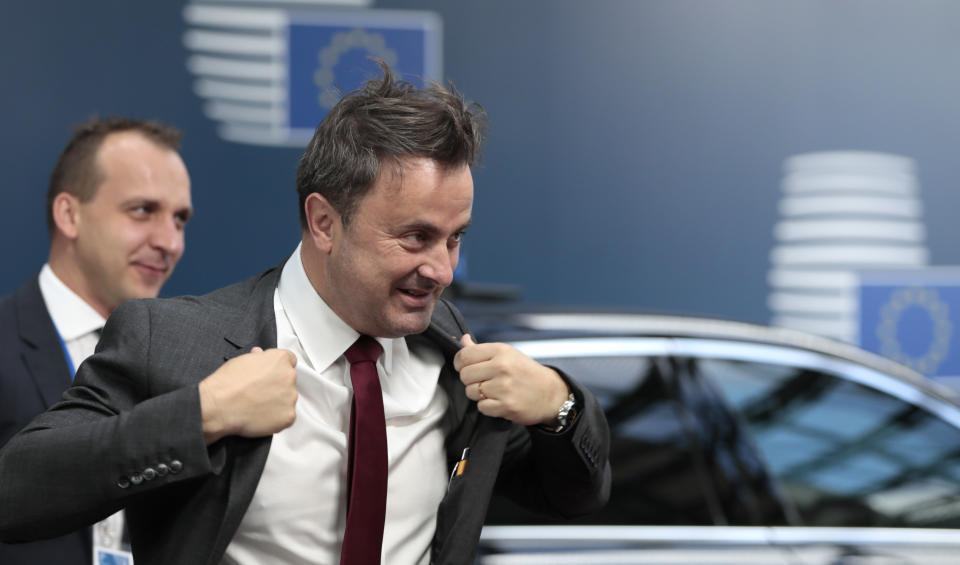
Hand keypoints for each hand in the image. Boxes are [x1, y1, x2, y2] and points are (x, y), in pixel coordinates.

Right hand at [198, 347, 298, 443]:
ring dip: (278, 402)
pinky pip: (287, 417)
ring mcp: (290, 397)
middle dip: (278, 386)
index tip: (272, 375)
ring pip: (288, 399)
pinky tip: (261, 417)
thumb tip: (259, 355)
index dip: (279, 369)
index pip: (290, 361)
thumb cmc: (227, 384)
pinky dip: (277, 418)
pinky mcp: (288, 416)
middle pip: (289, 381)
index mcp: (280, 360)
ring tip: (257, 406)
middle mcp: (289, 376)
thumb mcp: (241, 361)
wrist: (219, 407)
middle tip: (260, 393)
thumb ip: (257, 358)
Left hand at [454, 334, 569, 425]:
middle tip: (483, 381)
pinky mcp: (506, 406)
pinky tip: (498, 401)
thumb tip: (463, 340)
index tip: (465, 367)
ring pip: (470, 392)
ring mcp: (504, 387)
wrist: (551, 394)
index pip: (464, 355)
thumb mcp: (508, 354)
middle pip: (465, 375)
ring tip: (493, 391)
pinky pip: (481, 407)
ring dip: (478, 394)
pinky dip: (487, 406)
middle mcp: (502, 367)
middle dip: (470, 380)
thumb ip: (482, 349)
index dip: (460, 363)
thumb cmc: (526, 373)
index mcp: (501, 351)